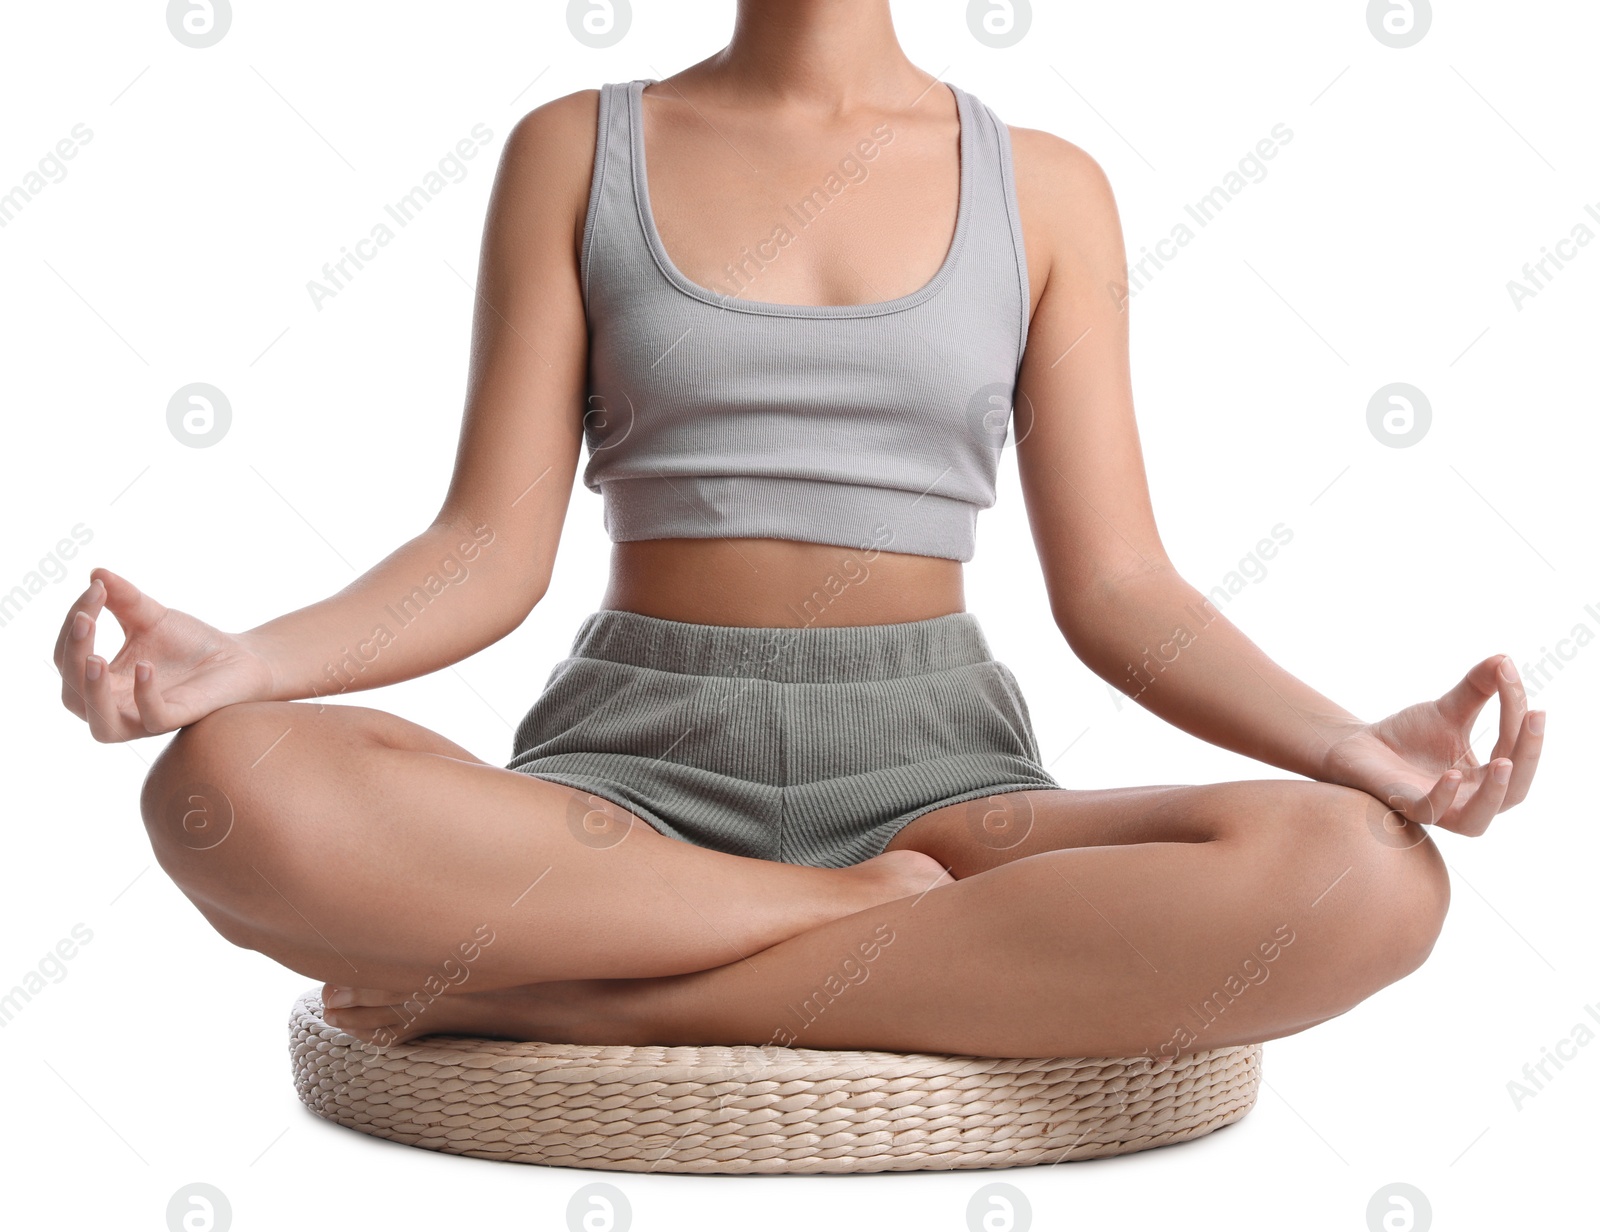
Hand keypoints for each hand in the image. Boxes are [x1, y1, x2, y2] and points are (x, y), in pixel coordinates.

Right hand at [54, 567, 275, 741]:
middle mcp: (118, 705)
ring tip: (95, 659)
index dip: (73, 625)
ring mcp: (147, 717)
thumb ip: (124, 599)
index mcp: (105, 681)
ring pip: (103, 727)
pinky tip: (146, 666)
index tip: (96, 588)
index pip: (68, 659)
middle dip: (73, 657)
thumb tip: (96, 572)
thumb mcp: (153, 617)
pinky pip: (153, 719)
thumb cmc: (190, 643)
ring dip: (93, 693)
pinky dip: (145, 696)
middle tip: (86, 619)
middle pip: (72, 695)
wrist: (239, 658)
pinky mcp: (178, 718)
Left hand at [1318, 653, 1543, 836]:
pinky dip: (1444, 796)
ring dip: (1496, 792)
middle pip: (1514, 791)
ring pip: (1478, 820)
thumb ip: (1477, 689)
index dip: (1519, 718)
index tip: (1509, 675)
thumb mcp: (1448, 709)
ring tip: (1504, 762)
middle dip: (1528, 755)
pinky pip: (1431, 812)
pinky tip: (1453, 775)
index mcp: (1485, 777)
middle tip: (1534, 715)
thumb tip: (1504, 659)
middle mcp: (1469, 799)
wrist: (1360, 746)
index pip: (1514, 752)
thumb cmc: (1408, 735)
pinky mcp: (1406, 806)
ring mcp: (1439, 807)